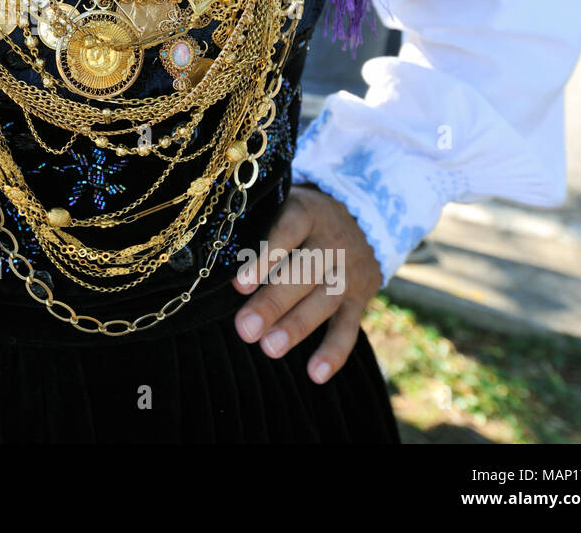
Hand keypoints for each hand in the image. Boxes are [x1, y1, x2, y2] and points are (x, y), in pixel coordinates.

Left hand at [231, 185, 381, 383]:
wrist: (364, 219)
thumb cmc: (302, 218)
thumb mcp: (285, 207)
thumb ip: (258, 228)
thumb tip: (216, 263)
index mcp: (307, 213)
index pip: (287, 230)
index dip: (265, 256)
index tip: (239, 284)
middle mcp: (331, 242)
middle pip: (303, 273)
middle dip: (273, 302)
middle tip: (246, 329)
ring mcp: (348, 272)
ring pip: (324, 301)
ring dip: (297, 327)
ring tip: (269, 348)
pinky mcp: (359, 299)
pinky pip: (349, 328)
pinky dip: (334, 352)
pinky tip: (314, 374)